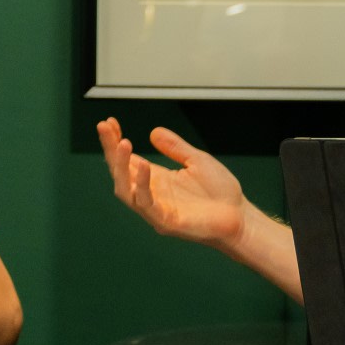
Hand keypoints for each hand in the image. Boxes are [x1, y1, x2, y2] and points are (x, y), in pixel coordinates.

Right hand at [98, 118, 245, 247]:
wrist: (240, 217)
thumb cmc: (220, 192)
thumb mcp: (197, 161)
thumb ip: (175, 148)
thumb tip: (153, 132)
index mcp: (155, 180)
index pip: (127, 160)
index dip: (115, 142)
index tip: (109, 122)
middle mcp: (150, 194)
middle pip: (120, 172)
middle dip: (110, 150)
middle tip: (104, 127)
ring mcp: (156, 210)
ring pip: (126, 190)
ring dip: (120, 167)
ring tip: (122, 143)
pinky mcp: (165, 222)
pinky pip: (146, 204)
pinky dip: (142, 185)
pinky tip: (143, 165)